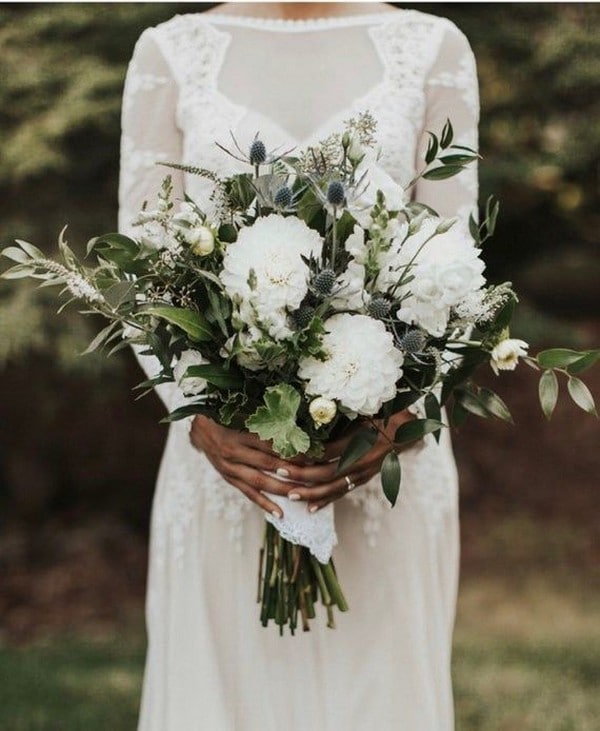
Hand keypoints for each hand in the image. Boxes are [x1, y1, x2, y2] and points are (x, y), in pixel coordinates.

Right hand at [190, 415, 309, 517]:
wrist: (198, 426)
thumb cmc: (224, 414)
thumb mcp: (242, 411)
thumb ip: (265, 417)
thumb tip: (294, 421)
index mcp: (238, 432)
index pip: (271, 443)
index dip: (292, 449)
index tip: (313, 453)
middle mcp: (233, 451)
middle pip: (268, 464)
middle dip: (292, 471)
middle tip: (314, 476)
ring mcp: (229, 467)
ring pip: (260, 481)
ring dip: (282, 489)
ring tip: (302, 495)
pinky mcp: (228, 478)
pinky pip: (248, 493)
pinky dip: (264, 503)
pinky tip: (280, 513)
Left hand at [280, 409, 416, 512]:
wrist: (407, 429)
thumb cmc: (383, 413)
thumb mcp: (364, 409)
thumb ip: (342, 414)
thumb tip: (314, 412)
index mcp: (360, 442)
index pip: (327, 452)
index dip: (306, 454)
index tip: (286, 451)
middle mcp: (361, 462)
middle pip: (326, 473)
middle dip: (301, 475)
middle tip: (279, 471)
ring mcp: (363, 474)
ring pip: (333, 489)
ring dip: (310, 493)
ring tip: (290, 495)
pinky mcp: (363, 479)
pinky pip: (342, 493)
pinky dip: (326, 501)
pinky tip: (310, 508)